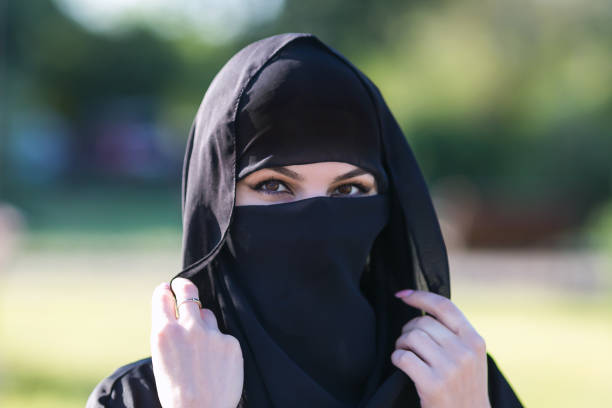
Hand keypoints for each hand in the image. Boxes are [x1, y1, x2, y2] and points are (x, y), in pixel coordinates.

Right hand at [150, 278, 243, 407]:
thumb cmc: (176, 392)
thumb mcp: (161, 359)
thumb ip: (169, 334)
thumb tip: (176, 314)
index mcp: (164, 332)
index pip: (163, 297)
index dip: (164, 291)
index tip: (167, 289)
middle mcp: (188, 327)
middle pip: (188, 291)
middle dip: (184, 286)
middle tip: (183, 286)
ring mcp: (212, 333)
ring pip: (207, 315)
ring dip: (203, 324)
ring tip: (200, 350)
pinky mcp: (230, 342)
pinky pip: (223, 336)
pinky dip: (219, 345)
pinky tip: (215, 365)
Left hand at [391, 290, 489, 407]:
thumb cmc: (464, 387)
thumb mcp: (470, 357)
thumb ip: (455, 334)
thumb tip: (423, 307)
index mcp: (475, 341)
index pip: (445, 306)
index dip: (420, 296)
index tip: (403, 295)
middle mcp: (465, 352)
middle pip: (423, 322)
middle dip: (408, 329)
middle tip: (407, 342)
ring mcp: (450, 369)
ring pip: (412, 337)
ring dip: (401, 344)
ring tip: (405, 353)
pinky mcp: (433, 385)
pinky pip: (403, 358)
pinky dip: (396, 358)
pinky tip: (402, 364)